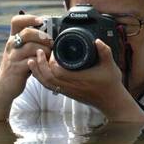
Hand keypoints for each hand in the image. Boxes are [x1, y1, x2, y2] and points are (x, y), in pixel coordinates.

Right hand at [0, 12, 51, 97]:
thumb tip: (51, 33)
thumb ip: (31, 42)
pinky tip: (44, 63)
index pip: (16, 21)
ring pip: (32, 47)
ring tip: (49, 55)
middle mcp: (11, 45)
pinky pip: (32, 61)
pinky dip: (41, 61)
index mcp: (12, 38)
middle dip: (43, 36)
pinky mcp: (17, 68)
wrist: (3, 86)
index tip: (41, 20)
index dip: (29, 18)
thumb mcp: (20, 52)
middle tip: (51, 42)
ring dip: (45, 50)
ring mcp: (13, 57)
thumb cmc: (17, 66)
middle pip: (27, 32)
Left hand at [29, 40, 143, 120]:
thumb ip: (105, 51)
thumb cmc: (111, 84)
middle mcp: (71, 86)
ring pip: (47, 84)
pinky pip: (50, 87)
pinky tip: (40, 71)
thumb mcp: (110, 65)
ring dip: (38, 72)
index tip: (52, 50)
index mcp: (80, 79)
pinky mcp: (67, 93)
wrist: (111, 102)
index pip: (58, 72)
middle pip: (48, 78)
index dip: (51, 61)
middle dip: (40, 65)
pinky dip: (42, 78)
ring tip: (33, 60)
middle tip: (39, 52)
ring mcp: (68, 91)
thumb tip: (97, 40)